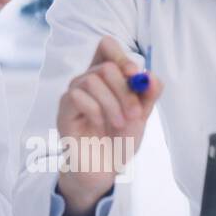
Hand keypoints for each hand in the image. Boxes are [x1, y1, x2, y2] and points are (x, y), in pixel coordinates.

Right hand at [54, 36, 163, 215]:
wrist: (105, 169)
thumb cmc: (120, 139)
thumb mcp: (141, 116)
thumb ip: (148, 95)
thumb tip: (151, 76)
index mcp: (107, 78)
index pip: (106, 47)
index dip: (121, 55)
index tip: (135, 74)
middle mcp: (88, 81)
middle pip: (105, 65)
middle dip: (125, 90)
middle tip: (136, 113)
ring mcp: (73, 94)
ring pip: (91, 79)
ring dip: (113, 103)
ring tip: (120, 124)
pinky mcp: (64, 111)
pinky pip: (77, 96)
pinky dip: (95, 111)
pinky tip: (100, 125)